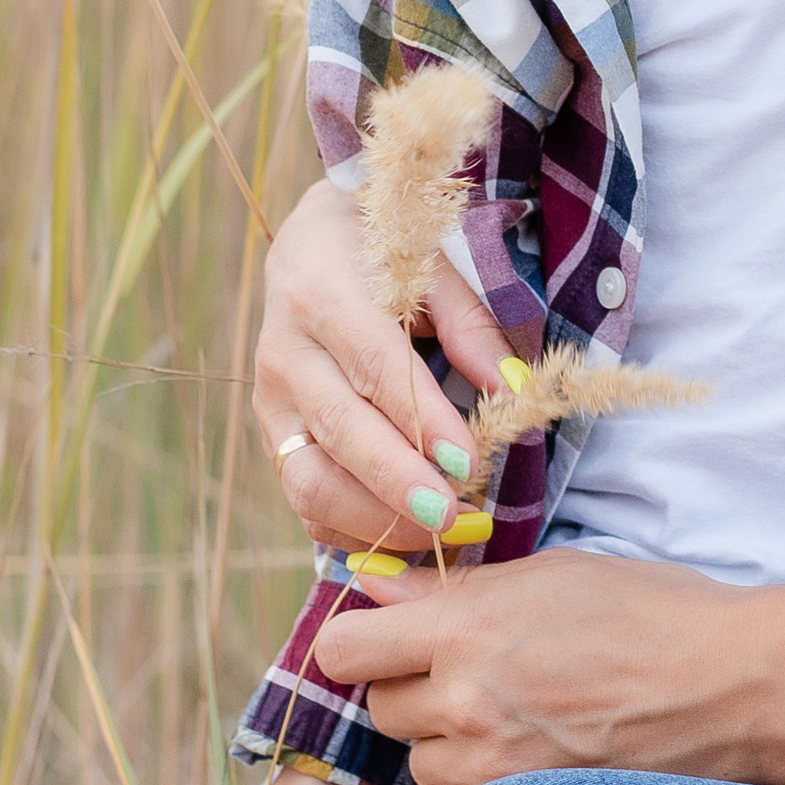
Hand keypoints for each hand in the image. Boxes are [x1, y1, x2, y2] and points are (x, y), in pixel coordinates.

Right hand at [252, 176, 514, 556]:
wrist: (308, 248)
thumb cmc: (386, 254)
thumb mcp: (435, 268)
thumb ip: (472, 327)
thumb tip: (513, 393)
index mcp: (324, 293)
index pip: (376, 367)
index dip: (423, 421)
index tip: (469, 463)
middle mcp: (285, 352)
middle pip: (341, 431)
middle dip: (399, 484)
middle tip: (456, 518)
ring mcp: (270, 401)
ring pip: (311, 479)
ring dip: (375, 519)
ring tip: (439, 535)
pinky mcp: (270, 437)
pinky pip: (303, 499)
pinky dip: (351, 530)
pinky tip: (402, 536)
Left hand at [313, 551, 784, 784]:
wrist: (737, 688)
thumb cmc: (655, 613)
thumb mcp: (556, 573)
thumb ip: (458, 591)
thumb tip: (376, 591)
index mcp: (467, 628)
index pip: (344, 651)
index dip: (361, 644)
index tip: (388, 640)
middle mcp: (466, 703)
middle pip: (380, 713)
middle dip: (411, 694)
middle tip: (470, 676)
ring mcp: (494, 769)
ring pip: (420, 769)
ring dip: (447, 748)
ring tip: (516, 719)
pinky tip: (537, 760)